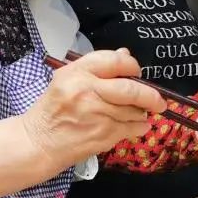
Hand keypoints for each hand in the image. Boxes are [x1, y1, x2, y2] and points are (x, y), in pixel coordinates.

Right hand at [22, 49, 165, 171]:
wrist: (38, 143)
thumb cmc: (53, 110)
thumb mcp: (66, 80)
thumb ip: (97, 68)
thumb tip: (126, 54)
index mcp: (77, 73)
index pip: (114, 61)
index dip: (132, 65)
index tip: (138, 72)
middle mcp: (87, 91)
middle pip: (131, 89)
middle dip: (151, 95)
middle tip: (159, 101)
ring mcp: (96, 114)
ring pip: (134, 111)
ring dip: (141, 113)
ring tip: (138, 114)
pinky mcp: (102, 135)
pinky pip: (131, 128)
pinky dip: (138, 127)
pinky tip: (135, 126)